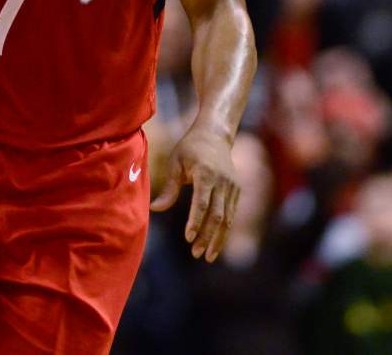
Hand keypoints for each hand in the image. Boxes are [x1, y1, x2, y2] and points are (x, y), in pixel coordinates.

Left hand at [150, 125, 239, 262]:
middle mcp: (223, 182)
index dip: (196, 222)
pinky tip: (216, 243)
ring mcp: (232, 187)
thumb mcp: (175, 163)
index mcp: (206, 174)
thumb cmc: (190, 149)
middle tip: (197, 254)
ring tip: (207, 255)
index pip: (202, 203)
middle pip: (217, 215)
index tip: (188, 238)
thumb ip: (169, 188)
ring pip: (228, 218)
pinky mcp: (237, 191)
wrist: (215, 135)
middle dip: (207, 236)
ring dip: (218, 238)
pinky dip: (224, 230)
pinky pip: (232, 214)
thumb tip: (154, 209)